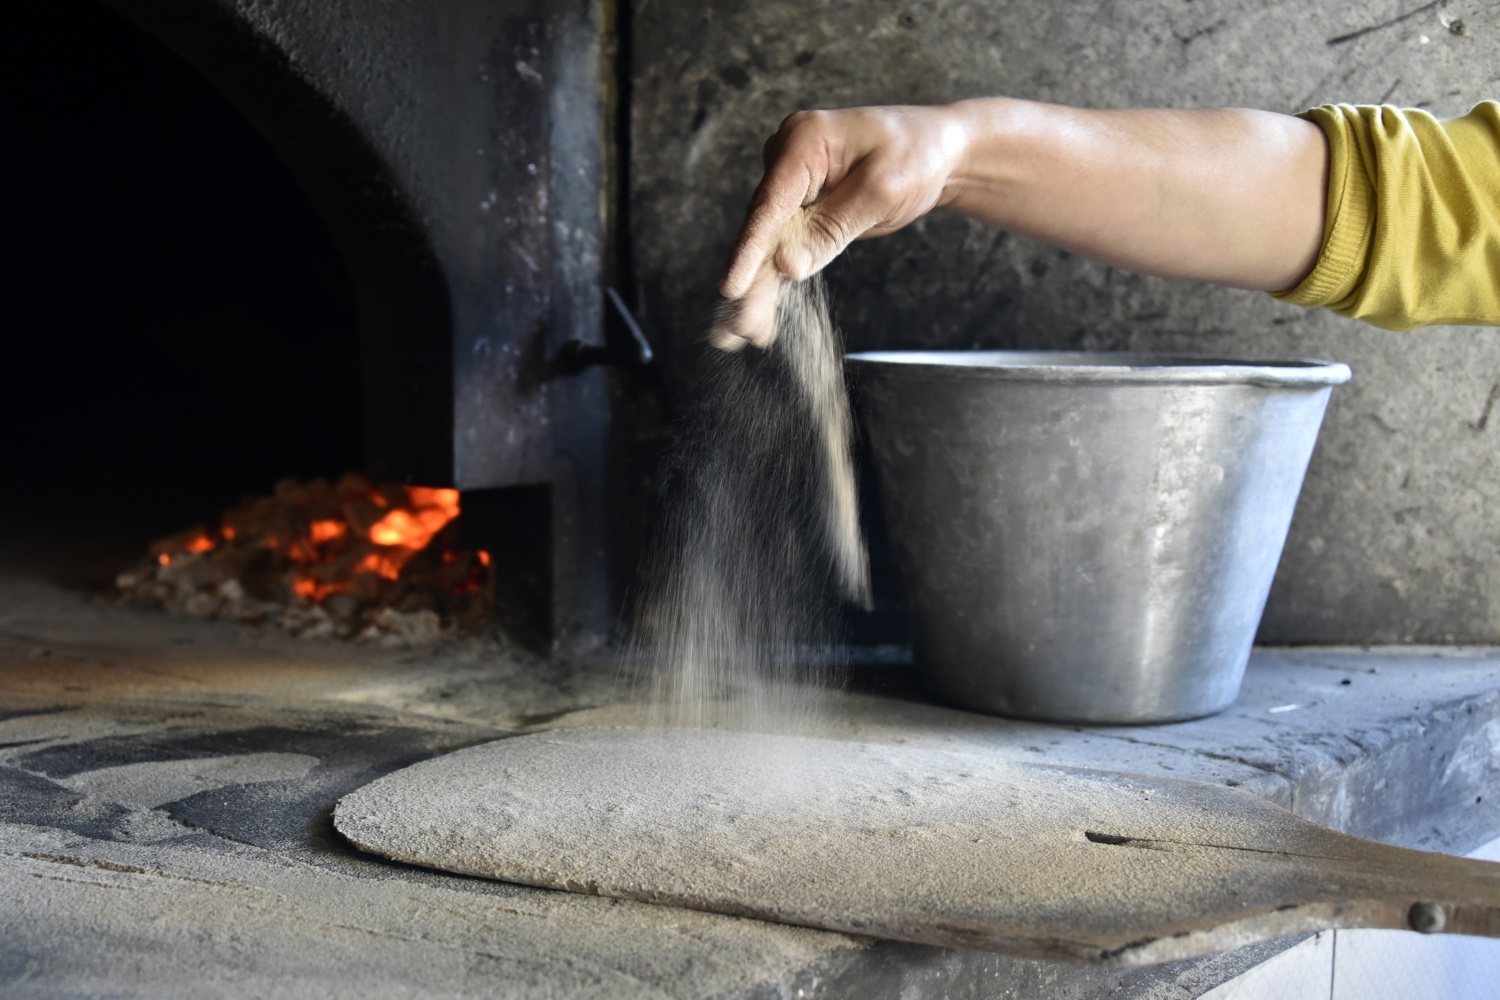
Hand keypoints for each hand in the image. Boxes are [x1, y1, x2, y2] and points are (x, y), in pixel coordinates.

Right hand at [713, 105, 970, 349]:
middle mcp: (787, 159)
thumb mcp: (880, 192)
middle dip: (752, 280)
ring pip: (769, 245)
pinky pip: (784, 247)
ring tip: (742, 334)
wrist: (939, 149)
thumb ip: (831, 229)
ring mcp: (792, 184)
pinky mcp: (802, 207)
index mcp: (803, 140)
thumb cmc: (916, 155)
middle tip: (741, 327)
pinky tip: (760, 317)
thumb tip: (788, 267)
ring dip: (759, 290)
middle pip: (763, 229)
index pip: (770, 203)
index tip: (732, 287)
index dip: (750, 249)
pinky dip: (775, 281)